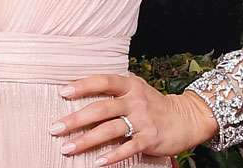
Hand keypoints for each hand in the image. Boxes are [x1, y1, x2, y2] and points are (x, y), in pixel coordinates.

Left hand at [48, 72, 218, 163]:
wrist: (187, 118)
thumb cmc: (154, 104)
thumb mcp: (136, 90)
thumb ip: (114, 91)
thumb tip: (80, 92)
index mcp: (130, 85)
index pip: (103, 81)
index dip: (82, 85)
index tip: (62, 92)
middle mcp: (135, 101)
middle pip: (100, 108)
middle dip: (75, 119)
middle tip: (55, 128)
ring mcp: (143, 120)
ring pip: (109, 130)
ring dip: (86, 140)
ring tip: (68, 148)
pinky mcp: (150, 138)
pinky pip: (127, 148)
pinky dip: (111, 156)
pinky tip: (97, 162)